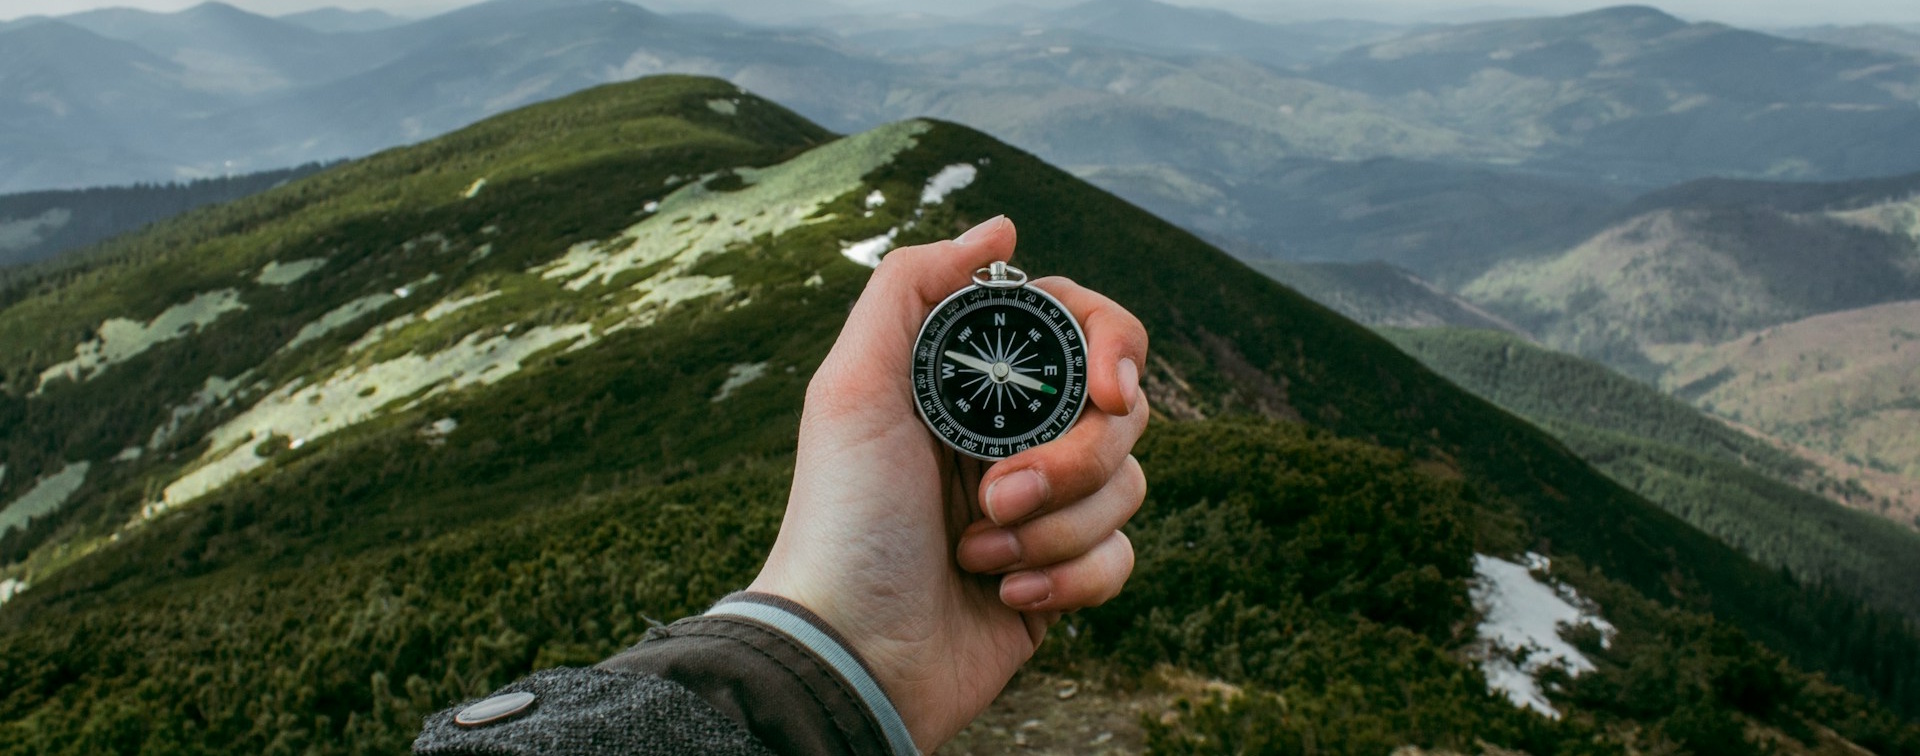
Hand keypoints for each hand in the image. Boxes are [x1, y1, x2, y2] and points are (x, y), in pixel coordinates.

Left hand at [747, 215, 1149, 749]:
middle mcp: (1015, 436)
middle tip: (997, 495)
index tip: (1107, 390)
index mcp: (974, 383)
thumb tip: (1003, 227)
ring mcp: (1044, 508)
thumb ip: (914, 286)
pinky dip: (1070, 579)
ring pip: (1129, 486)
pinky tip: (1006, 595)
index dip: (1113, 349)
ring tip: (979, 553)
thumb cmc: (842, 518)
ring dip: (1055, 528)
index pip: (1084, 331)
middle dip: (1069, 460)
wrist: (850, 652)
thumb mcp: (852, 387)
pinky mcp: (1062, 577)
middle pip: (1122, 412)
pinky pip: (1122, 558)